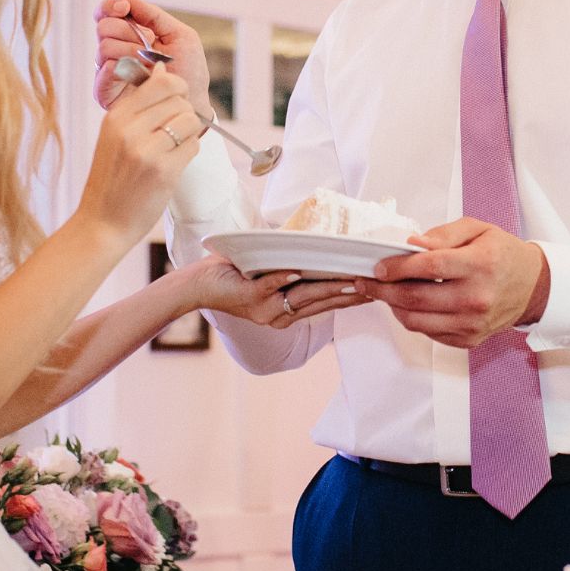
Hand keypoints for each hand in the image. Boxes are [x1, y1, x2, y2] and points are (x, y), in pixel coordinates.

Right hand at [73, 63, 202, 246]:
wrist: (102, 222)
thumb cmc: (111, 178)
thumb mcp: (113, 134)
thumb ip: (138, 103)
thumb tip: (162, 66)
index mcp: (116, 115)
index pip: (160, 81)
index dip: (176, 88)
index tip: (174, 102)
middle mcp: (130, 128)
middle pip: (178, 99)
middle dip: (183, 112)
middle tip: (174, 131)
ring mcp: (147, 149)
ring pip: (190, 120)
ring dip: (189, 133)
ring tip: (174, 147)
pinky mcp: (164, 170)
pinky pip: (193, 146)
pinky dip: (189, 153)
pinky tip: (174, 163)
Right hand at [94, 0, 212, 117]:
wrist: (192, 103)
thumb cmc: (189, 71)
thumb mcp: (180, 35)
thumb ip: (154, 15)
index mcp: (130, 33)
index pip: (106, 12)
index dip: (111, 6)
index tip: (125, 8)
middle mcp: (116, 49)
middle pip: (103, 26)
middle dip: (128, 32)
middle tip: (149, 46)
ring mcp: (110, 70)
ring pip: (104, 47)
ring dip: (131, 51)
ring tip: (151, 64)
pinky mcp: (106, 92)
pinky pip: (103, 72)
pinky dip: (119, 68)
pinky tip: (139, 73)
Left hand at [184, 260, 371, 327]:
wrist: (197, 284)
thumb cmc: (232, 275)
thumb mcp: (267, 276)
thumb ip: (291, 271)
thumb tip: (318, 253)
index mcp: (286, 314)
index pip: (324, 305)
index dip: (347, 298)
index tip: (371, 289)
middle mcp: (279, 316)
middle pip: (320, 301)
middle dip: (347, 292)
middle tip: (372, 283)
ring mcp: (265, 308)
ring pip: (303, 296)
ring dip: (327, 286)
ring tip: (350, 278)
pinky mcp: (249, 297)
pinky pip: (270, 286)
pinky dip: (283, 278)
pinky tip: (297, 271)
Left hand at [353, 218, 549, 348]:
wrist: (533, 287)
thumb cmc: (502, 254)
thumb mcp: (478, 229)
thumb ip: (443, 234)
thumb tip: (411, 243)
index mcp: (480, 265)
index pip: (429, 267)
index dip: (398, 267)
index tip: (378, 266)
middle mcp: (476, 298)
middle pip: (416, 298)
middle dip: (383, 290)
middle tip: (366, 282)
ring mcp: (472, 324)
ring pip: (416, 320)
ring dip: (392, 306)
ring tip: (384, 292)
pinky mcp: (468, 340)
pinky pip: (427, 332)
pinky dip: (412, 318)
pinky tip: (407, 303)